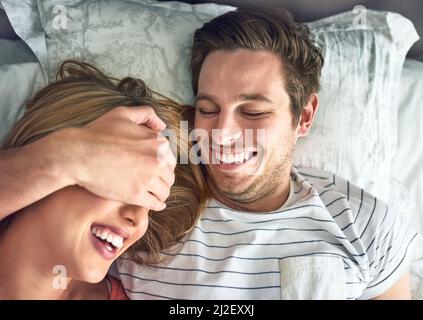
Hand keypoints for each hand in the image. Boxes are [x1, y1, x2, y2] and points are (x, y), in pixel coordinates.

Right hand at [55, 106, 176, 210]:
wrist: (77, 154)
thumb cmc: (97, 133)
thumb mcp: (122, 114)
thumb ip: (146, 114)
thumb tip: (162, 126)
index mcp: (157, 143)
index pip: (170, 160)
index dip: (163, 166)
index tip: (156, 170)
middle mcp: (156, 160)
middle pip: (169, 177)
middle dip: (163, 180)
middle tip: (156, 184)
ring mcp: (147, 178)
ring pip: (165, 191)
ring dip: (161, 194)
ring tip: (155, 195)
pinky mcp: (136, 195)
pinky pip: (155, 204)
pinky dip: (157, 205)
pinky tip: (155, 204)